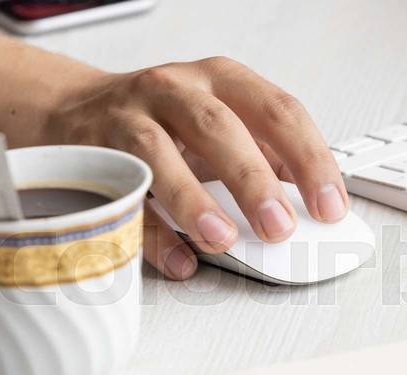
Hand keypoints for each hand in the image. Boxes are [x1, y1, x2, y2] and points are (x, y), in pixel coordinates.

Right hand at [49, 57, 347, 279]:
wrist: (76, 108)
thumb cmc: (165, 121)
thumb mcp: (221, 123)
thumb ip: (264, 157)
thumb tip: (310, 208)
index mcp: (223, 81)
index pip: (278, 112)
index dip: (309, 160)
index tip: (330, 207)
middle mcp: (178, 90)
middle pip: (220, 128)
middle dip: (253, 181)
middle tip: (279, 227)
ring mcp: (130, 117)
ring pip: (159, 153)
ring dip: (194, 200)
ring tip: (222, 239)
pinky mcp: (94, 153)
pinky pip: (122, 194)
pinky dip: (150, 232)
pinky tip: (179, 260)